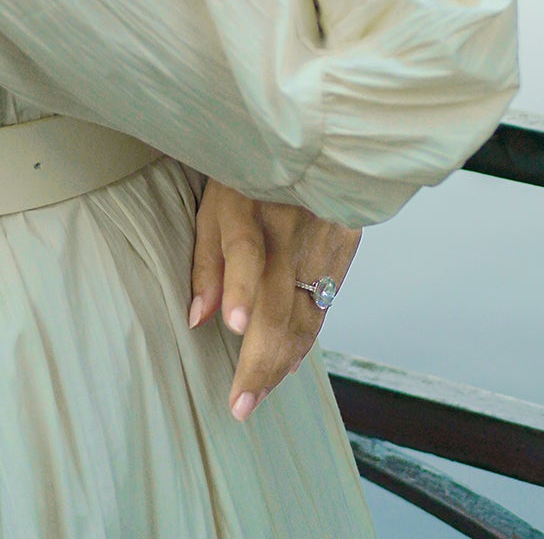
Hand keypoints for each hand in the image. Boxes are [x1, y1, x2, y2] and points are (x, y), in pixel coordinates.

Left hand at [189, 180, 361, 420]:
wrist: (314, 140)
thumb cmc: (251, 171)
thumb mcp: (216, 201)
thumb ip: (206, 259)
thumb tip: (197, 318)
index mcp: (249, 205)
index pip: (245, 250)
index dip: (239, 287)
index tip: (232, 325)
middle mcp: (289, 227)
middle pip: (279, 302)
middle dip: (260, 360)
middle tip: (241, 403)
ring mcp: (322, 240)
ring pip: (305, 314)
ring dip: (282, 360)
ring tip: (258, 394)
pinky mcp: (345, 248)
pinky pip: (325, 305)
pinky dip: (306, 338)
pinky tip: (290, 362)